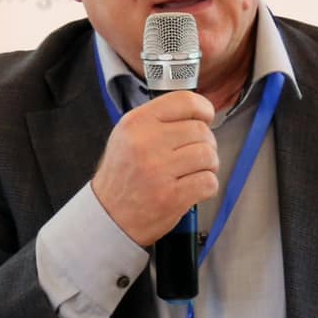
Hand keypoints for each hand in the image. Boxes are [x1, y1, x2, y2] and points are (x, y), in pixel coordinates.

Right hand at [92, 90, 218, 245]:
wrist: (108, 216)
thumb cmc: (122, 176)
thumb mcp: (127, 136)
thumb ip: (158, 120)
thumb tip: (198, 114)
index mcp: (136, 122)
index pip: (185, 101)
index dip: (203, 109)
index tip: (205, 118)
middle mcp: (147, 143)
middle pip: (201, 131)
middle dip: (206, 143)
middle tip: (195, 154)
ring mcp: (159, 170)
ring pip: (208, 156)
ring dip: (208, 165)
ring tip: (194, 171)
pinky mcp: (171, 196)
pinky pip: (208, 182)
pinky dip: (206, 186)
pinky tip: (192, 187)